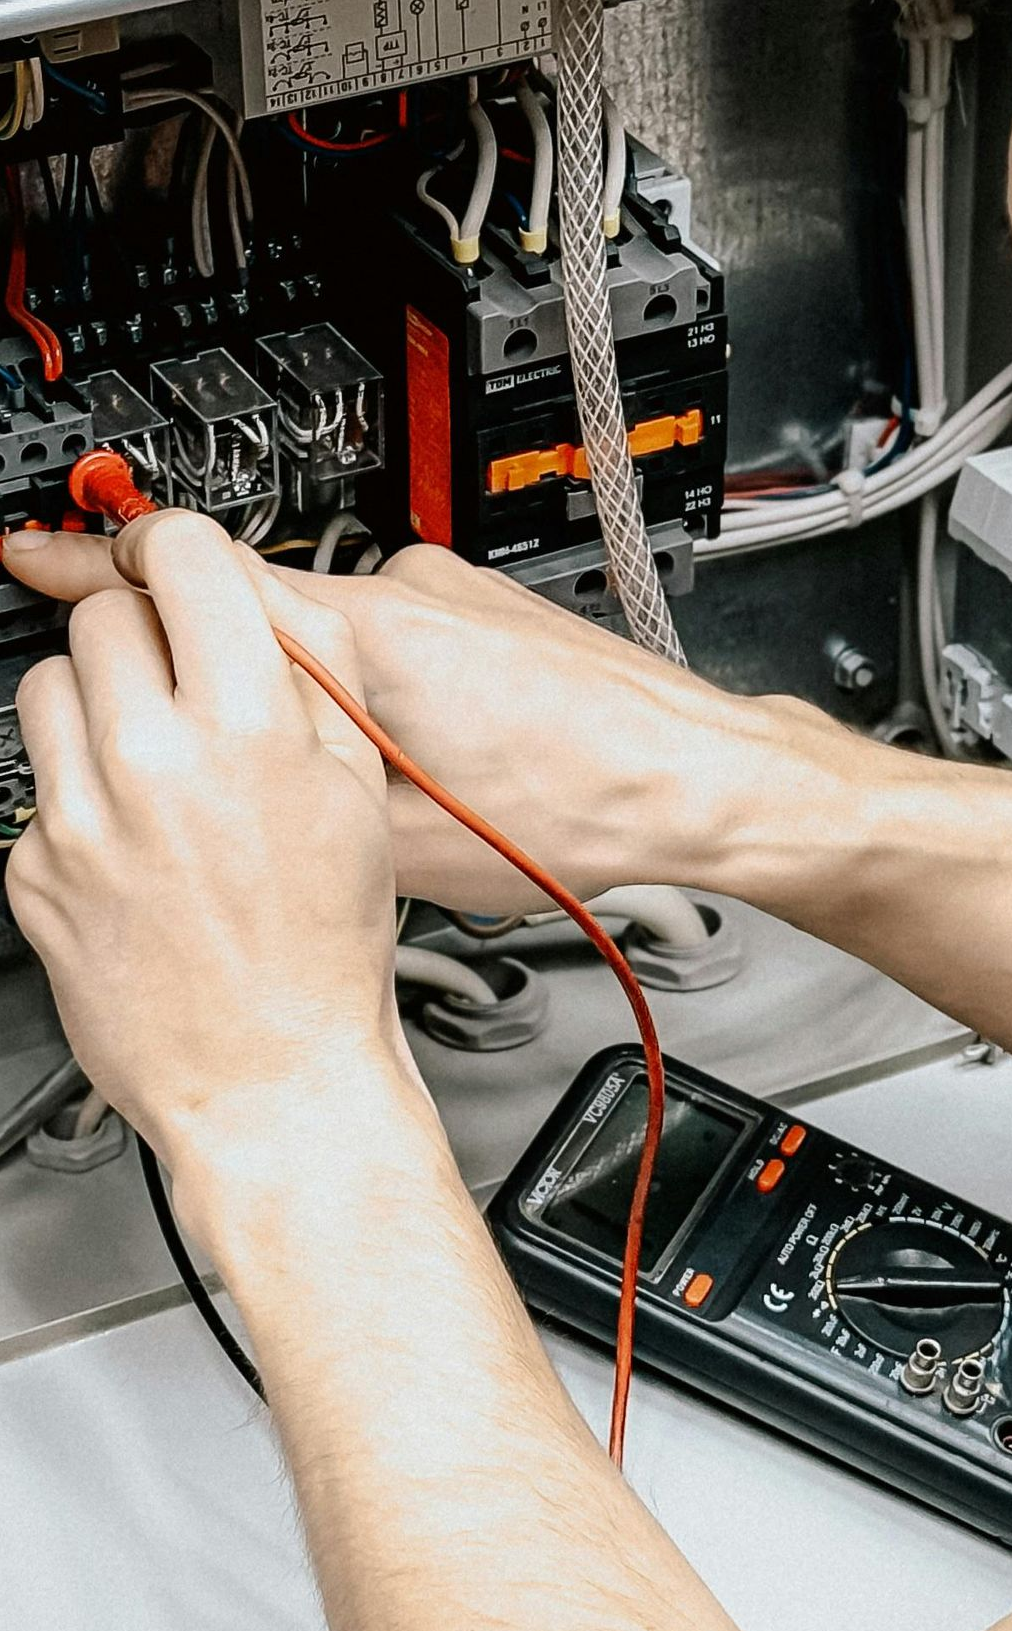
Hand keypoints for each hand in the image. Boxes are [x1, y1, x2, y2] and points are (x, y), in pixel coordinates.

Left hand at [5, 514, 414, 1216]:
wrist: (272, 1080)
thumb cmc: (323, 953)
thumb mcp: (358, 791)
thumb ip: (310, 677)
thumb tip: (254, 602)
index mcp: (249, 727)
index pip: (181, 558)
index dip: (178, 551)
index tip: (173, 563)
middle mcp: (153, 762)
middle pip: (105, 617)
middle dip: (143, 639)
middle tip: (180, 688)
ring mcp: (81, 818)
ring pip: (52, 686)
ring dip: (96, 704)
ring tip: (149, 763)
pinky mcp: (33, 870)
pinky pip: (39, 784)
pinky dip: (80, 797)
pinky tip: (136, 845)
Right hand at [5, 535, 822, 915]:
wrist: (703, 787)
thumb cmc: (584, 818)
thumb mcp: (400, 844)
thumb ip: (300, 791)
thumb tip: (228, 781)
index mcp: (364, 638)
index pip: (195, 575)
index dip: (100, 570)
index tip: (34, 558)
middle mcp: (401, 590)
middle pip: (251, 603)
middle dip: (210, 661)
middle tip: (179, 713)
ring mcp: (446, 590)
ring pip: (326, 629)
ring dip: (308, 693)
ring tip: (354, 776)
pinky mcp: (482, 608)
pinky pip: (387, 636)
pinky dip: (373, 687)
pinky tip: (418, 759)